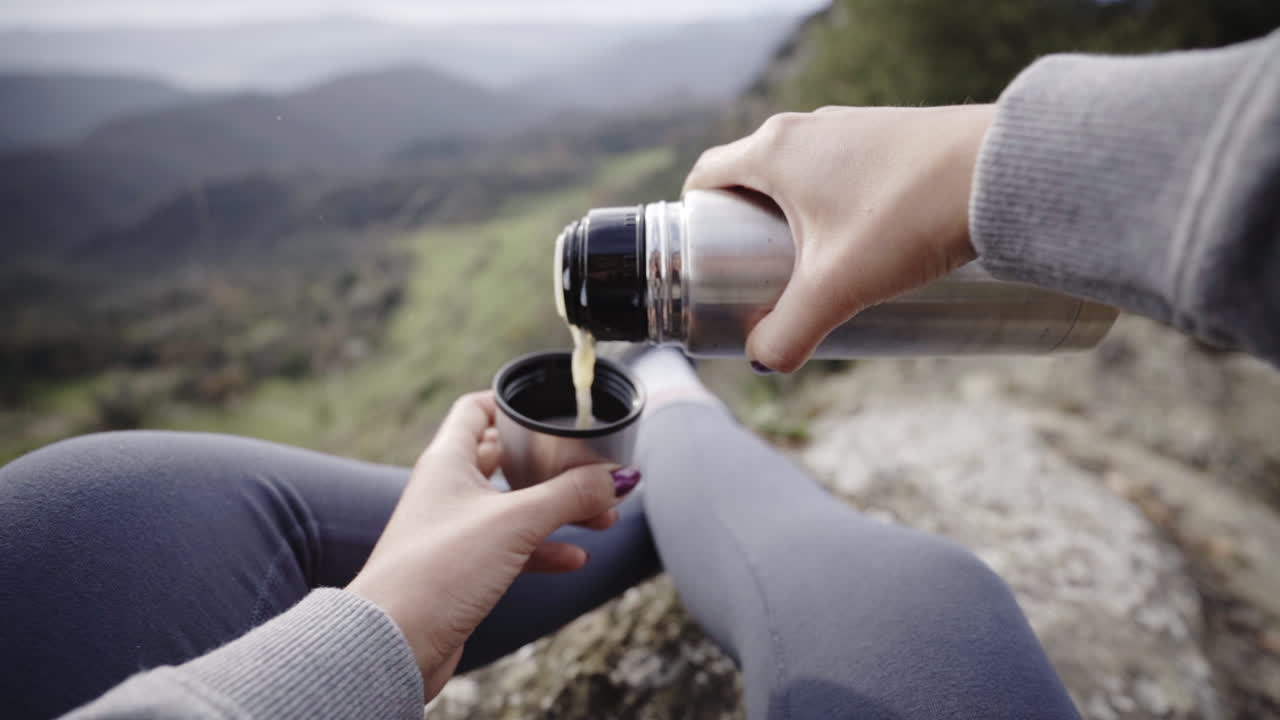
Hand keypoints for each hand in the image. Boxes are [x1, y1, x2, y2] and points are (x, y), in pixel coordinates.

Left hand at [346, 391, 637, 699]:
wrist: (394, 644)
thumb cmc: (440, 569)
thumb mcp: (516, 521)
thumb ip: (571, 495)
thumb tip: (622, 477)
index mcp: (448, 460)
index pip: (478, 409)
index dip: (513, 403)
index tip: (552, 408)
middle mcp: (447, 489)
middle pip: (506, 459)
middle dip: (555, 466)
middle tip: (596, 473)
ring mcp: (454, 530)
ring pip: (515, 507)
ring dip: (558, 510)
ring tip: (603, 517)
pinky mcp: (462, 570)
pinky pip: (512, 548)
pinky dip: (544, 550)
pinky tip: (576, 558)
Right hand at [684, 105, 995, 371]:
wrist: (1004, 170)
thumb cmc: (909, 216)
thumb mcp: (838, 287)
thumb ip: (791, 332)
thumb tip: (765, 363)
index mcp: (775, 150)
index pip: (707, 174)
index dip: (695, 217)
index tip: (703, 257)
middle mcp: (808, 126)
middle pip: (751, 174)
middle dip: (744, 224)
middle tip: (756, 275)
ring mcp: (853, 126)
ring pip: (801, 171)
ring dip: (794, 215)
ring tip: (813, 266)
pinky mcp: (892, 135)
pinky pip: (842, 168)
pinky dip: (835, 203)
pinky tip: (864, 242)